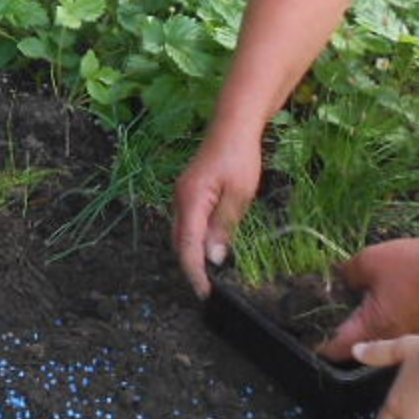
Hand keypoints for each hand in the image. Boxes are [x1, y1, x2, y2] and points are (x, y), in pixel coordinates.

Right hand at [171, 127, 264, 295]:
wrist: (233, 125)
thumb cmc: (240, 157)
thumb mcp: (239, 195)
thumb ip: (224, 227)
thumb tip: (213, 258)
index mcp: (191, 200)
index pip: (187, 246)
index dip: (195, 273)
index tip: (205, 293)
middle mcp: (179, 199)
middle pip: (179, 242)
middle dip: (191, 267)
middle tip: (209, 289)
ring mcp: (182, 194)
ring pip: (181, 233)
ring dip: (192, 254)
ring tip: (209, 274)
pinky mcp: (188, 192)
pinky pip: (186, 222)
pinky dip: (194, 239)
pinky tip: (208, 247)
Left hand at [318, 231, 418, 361]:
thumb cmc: (414, 264)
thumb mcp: (367, 262)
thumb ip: (345, 273)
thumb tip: (336, 277)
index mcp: (372, 327)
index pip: (337, 347)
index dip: (317, 343)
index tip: (304, 334)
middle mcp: (388, 336)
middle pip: (353, 345)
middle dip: (334, 332)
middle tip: (317, 316)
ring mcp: (404, 330)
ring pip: (371, 335)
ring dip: (355, 323)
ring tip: (338, 303)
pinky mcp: (415, 319)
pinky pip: (386, 324)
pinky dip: (373, 315)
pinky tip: (368, 296)